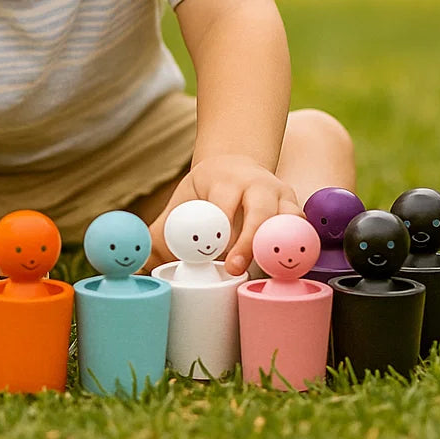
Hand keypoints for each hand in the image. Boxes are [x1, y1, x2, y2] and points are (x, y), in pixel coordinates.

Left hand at [148, 154, 301, 275]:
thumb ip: (159, 233)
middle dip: (249, 240)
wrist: (236, 164)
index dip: (218, 230)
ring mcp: (281, 195)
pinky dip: (300, 249)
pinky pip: (303, 230)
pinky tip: (290, 269)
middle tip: (234, 269)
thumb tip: (136, 265)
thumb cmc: (205, 192)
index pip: (222, 204)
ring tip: (269, 274)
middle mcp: (256, 183)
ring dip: (279, 247)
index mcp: (224, 179)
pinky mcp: (296, 210)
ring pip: (288, 219)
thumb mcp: (181, 203)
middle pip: (259, 210)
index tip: (212, 257)